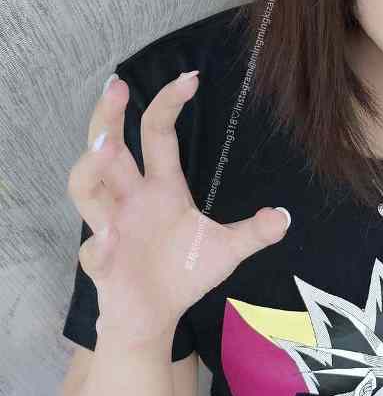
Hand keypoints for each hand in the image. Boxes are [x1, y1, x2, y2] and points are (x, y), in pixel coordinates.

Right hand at [68, 72, 290, 345]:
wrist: (156, 317)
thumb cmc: (184, 273)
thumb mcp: (226, 249)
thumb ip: (253, 232)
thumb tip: (284, 216)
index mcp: (160, 188)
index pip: (158, 135)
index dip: (168, 105)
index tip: (189, 78)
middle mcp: (130, 199)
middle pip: (108, 148)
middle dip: (107, 117)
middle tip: (117, 86)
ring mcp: (111, 227)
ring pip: (86, 190)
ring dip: (90, 168)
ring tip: (105, 149)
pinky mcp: (102, 263)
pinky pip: (93, 250)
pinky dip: (99, 244)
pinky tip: (110, 239)